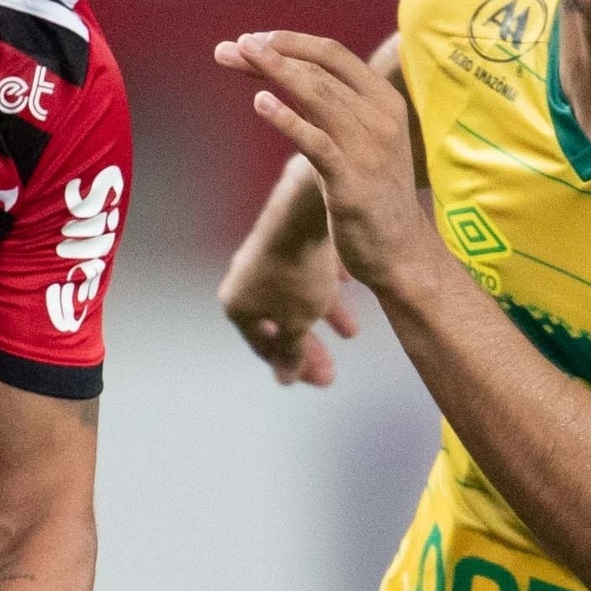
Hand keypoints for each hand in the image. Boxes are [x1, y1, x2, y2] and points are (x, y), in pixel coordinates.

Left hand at [216, 32, 441, 307]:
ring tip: (239, 57)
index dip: (291, 41)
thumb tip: (296, 82)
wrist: (402, 253)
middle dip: (271, 53)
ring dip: (274, 73)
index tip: (254, 40)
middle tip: (232, 47)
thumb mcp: (365, 143)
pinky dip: (287, 119)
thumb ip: (337, 111)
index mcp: (385, 102)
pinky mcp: (351, 182)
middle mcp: (380, 118)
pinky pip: (316, 142)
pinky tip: (260, 103)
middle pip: (318, 70)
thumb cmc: (377, 198)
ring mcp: (368, 149)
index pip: (333, 54)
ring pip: (317, 96)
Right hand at [218, 186, 357, 387]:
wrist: (302, 210)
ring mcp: (264, 257)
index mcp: (238, 306)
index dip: (293, 367)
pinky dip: (324, 282)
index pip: (264, 347)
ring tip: (352, 332)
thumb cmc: (296, 275)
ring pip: (295, 295)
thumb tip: (284, 379)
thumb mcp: (296, 321)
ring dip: (323, 316)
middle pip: (280, 324)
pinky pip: (305, 268)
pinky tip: (347, 285)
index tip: (320, 379)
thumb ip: (291, 351)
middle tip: (334, 370)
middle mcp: (244, 281)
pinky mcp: (286, 235)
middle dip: (310, 347)